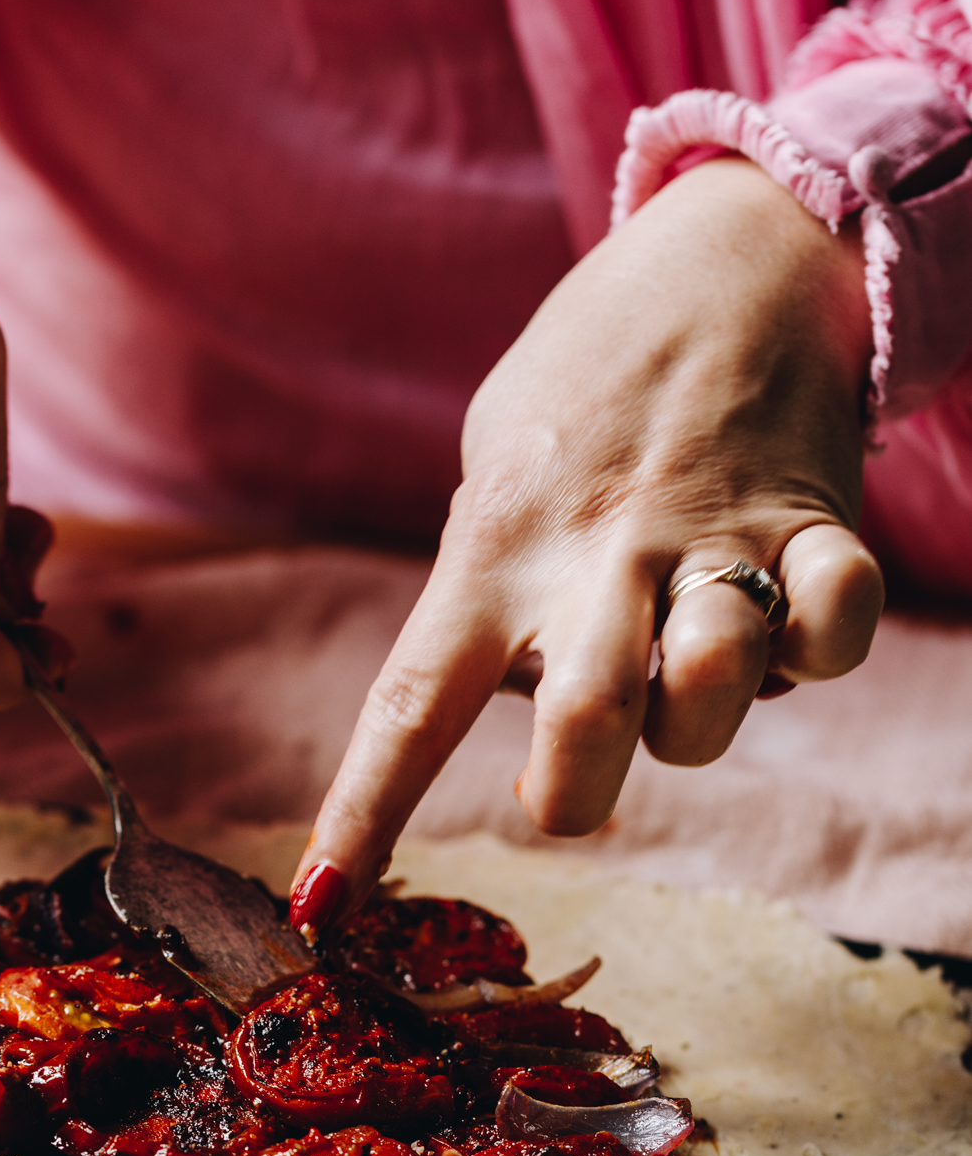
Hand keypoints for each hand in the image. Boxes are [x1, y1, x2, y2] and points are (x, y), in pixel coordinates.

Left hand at [291, 156, 882, 929]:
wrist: (737, 249)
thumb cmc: (591, 377)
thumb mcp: (497, 457)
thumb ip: (489, 578)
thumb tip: (506, 699)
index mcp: (494, 547)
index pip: (411, 701)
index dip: (364, 813)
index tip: (321, 906)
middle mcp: (597, 554)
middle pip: (584, 717)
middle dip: (576, 789)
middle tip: (568, 793)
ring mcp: (708, 538)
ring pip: (712, 691)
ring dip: (702, 718)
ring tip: (692, 661)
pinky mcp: (811, 525)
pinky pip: (833, 622)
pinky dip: (820, 642)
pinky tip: (795, 611)